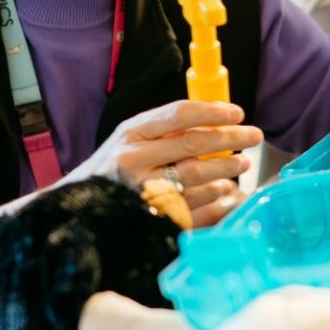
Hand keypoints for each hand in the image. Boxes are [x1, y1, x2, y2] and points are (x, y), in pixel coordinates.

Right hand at [65, 100, 262, 227]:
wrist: (75, 212)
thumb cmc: (110, 172)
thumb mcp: (128, 141)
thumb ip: (163, 130)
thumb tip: (214, 119)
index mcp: (130, 134)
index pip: (179, 114)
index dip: (213, 112)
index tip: (237, 113)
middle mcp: (134, 160)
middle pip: (193, 144)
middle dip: (230, 139)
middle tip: (253, 136)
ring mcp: (141, 191)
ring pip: (195, 176)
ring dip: (225, 170)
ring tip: (240, 165)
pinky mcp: (149, 218)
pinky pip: (192, 207)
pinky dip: (214, 200)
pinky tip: (225, 194)